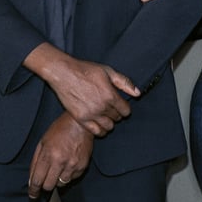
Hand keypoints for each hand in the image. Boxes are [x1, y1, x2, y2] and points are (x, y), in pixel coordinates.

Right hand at [24, 43, 139, 135]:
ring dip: (109, 122)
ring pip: (108, 127)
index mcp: (110, 95)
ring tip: (105, 116)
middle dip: (116, 114)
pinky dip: (100, 130)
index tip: (121, 105)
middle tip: (111, 108)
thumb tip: (137, 93)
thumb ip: (124, 83)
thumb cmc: (85, 70)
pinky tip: (98, 123)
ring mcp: (91, 114)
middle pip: (117, 118)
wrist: (63, 73)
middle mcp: (102, 107)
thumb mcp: (108, 71)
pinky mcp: (81, 118)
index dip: (125, 108)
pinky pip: (96, 131)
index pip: (125, 111)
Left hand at [28, 114, 93, 198]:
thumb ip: (35, 162)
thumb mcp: (42, 142)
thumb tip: (32, 180)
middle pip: (49, 186)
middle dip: (45, 185)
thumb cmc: (59, 130)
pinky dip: (68, 175)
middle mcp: (60, 161)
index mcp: (48, 154)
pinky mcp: (82, 167)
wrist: (80, 124)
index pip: (37, 180)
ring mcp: (72, 165)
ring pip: (61, 184)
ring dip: (57, 179)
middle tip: (45, 179)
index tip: (33, 195)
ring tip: (58, 167)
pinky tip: (68, 163)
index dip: (33, 190)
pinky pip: (72, 179)